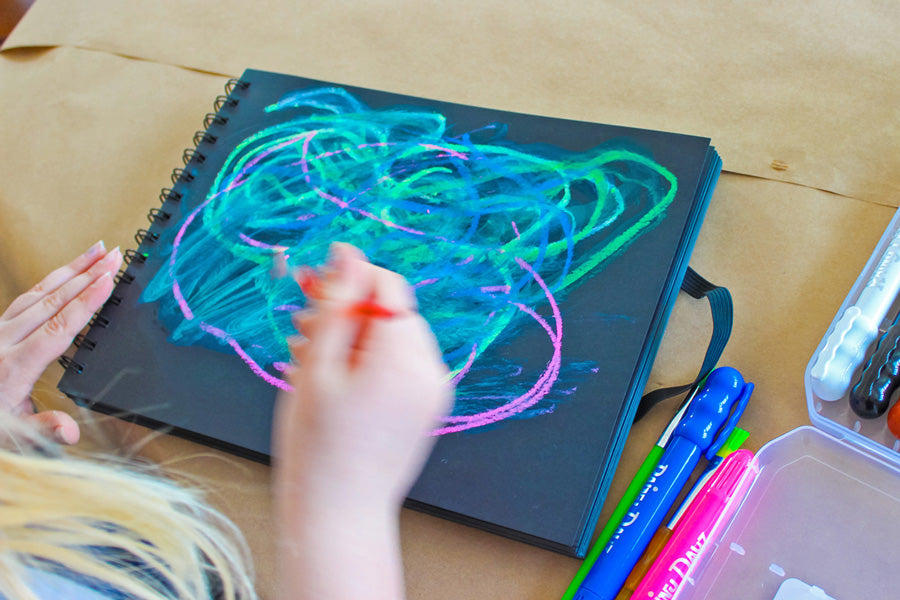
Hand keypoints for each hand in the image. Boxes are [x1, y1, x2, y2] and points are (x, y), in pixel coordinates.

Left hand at [0, 241, 122, 443]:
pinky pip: (27, 297)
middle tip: (114, 256)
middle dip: (87, 276)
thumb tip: (69, 431)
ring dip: (71, 270)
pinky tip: (67, 271)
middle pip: (52, 301)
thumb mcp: (15, 436)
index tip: (108, 280)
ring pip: (39, 293)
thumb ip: (43, 430)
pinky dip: (51, 280)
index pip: (58, 328)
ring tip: (96, 252)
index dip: (86, 302)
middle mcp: (4, 342)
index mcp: (13, 367)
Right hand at [273, 243, 452, 599]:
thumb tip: (348, 253)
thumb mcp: (317, 364)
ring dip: (353, 339)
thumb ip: (336, 304)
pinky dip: (368, 364)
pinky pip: (400, 368)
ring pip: (393, 340)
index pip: (388, 286)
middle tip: (300, 328)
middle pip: (392, 313)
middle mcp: (430, 370)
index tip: (311, 287)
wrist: (338, 514)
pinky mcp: (426, 408)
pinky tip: (333, 381)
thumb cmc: (318, 445)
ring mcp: (433, 392)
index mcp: (405, 356)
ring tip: (309, 360)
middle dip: (347, 312)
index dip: (348, 280)